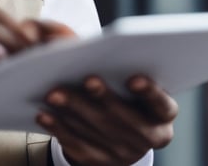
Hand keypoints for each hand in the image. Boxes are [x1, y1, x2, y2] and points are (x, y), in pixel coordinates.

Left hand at [37, 75, 177, 165]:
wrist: (124, 138)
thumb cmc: (129, 97)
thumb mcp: (137, 87)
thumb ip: (127, 71)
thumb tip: (102, 52)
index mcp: (163, 115)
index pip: (162, 105)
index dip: (149, 93)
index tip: (133, 78)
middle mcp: (148, 137)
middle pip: (124, 119)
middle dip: (103, 98)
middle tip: (87, 79)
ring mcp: (124, 153)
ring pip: (97, 131)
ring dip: (73, 110)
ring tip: (54, 93)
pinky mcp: (100, 162)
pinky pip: (77, 145)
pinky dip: (59, 128)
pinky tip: (44, 114)